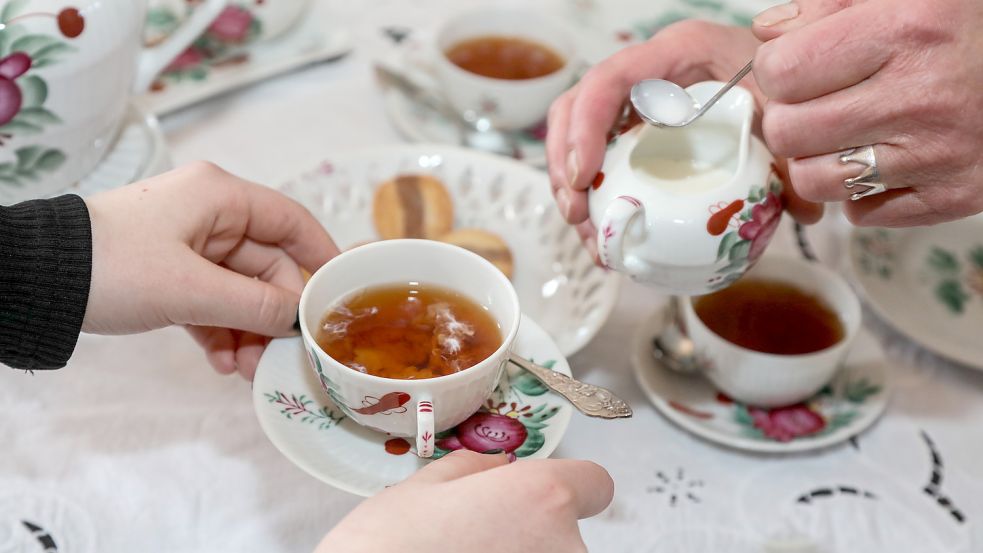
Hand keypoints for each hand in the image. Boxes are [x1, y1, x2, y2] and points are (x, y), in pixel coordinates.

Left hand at [83, 162, 338, 378]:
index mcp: (221, 197)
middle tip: (279, 358)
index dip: (323, 257)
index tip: (343, 294)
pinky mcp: (169, 273)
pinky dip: (219, 332)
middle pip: (266, 266)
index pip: (292, 222)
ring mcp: (189, 245)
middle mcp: (211, 215)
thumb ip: (253, 304)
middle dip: (272, 315)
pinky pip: (210, 302)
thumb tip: (296, 318)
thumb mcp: (191, 289)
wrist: (35, 281)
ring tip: (243, 372)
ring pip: (239, 290)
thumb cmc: (116, 267)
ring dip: (246, 331)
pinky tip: (220, 364)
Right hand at [316, 450, 613, 552]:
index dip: (567, 487)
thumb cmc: (385, 551)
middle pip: (567, 534)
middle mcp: (564, 546)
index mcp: (541, 496)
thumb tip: (495, 468)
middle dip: (530, 535)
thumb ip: (472, 470)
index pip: (595, 483)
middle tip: (475, 541)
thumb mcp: (419, 489)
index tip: (543, 498)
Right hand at [546, 20, 821, 259]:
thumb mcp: (788, 109)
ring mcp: (635, 102)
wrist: (792, 74)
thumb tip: (804, 211)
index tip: (584, 178)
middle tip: (578, 216)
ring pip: (577, 136)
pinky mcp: (636, 130)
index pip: (609, 80)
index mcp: (677, 54)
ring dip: (572, 189)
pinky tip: (606, 235)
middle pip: (574, 109)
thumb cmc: (785, 79)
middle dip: (565, 166)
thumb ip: (796, 153)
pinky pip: (599, 159)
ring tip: (589, 237)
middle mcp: (646, 74)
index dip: (585, 128)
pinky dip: (595, 197)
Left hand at [751, 0, 982, 225]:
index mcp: (905, 31)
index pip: (781, 73)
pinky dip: (863, 192)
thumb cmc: (960, 26)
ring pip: (815, 182)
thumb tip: (766, 34)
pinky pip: (863, 214)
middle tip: (817, 104)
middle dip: (790, 118)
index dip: (776, 70)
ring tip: (847, 134)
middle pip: (788, 133)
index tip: (795, 66)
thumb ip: (826, 6)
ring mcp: (940, 152)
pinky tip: (885, 157)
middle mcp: (922, 95)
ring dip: (818, 161)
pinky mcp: (955, 194)